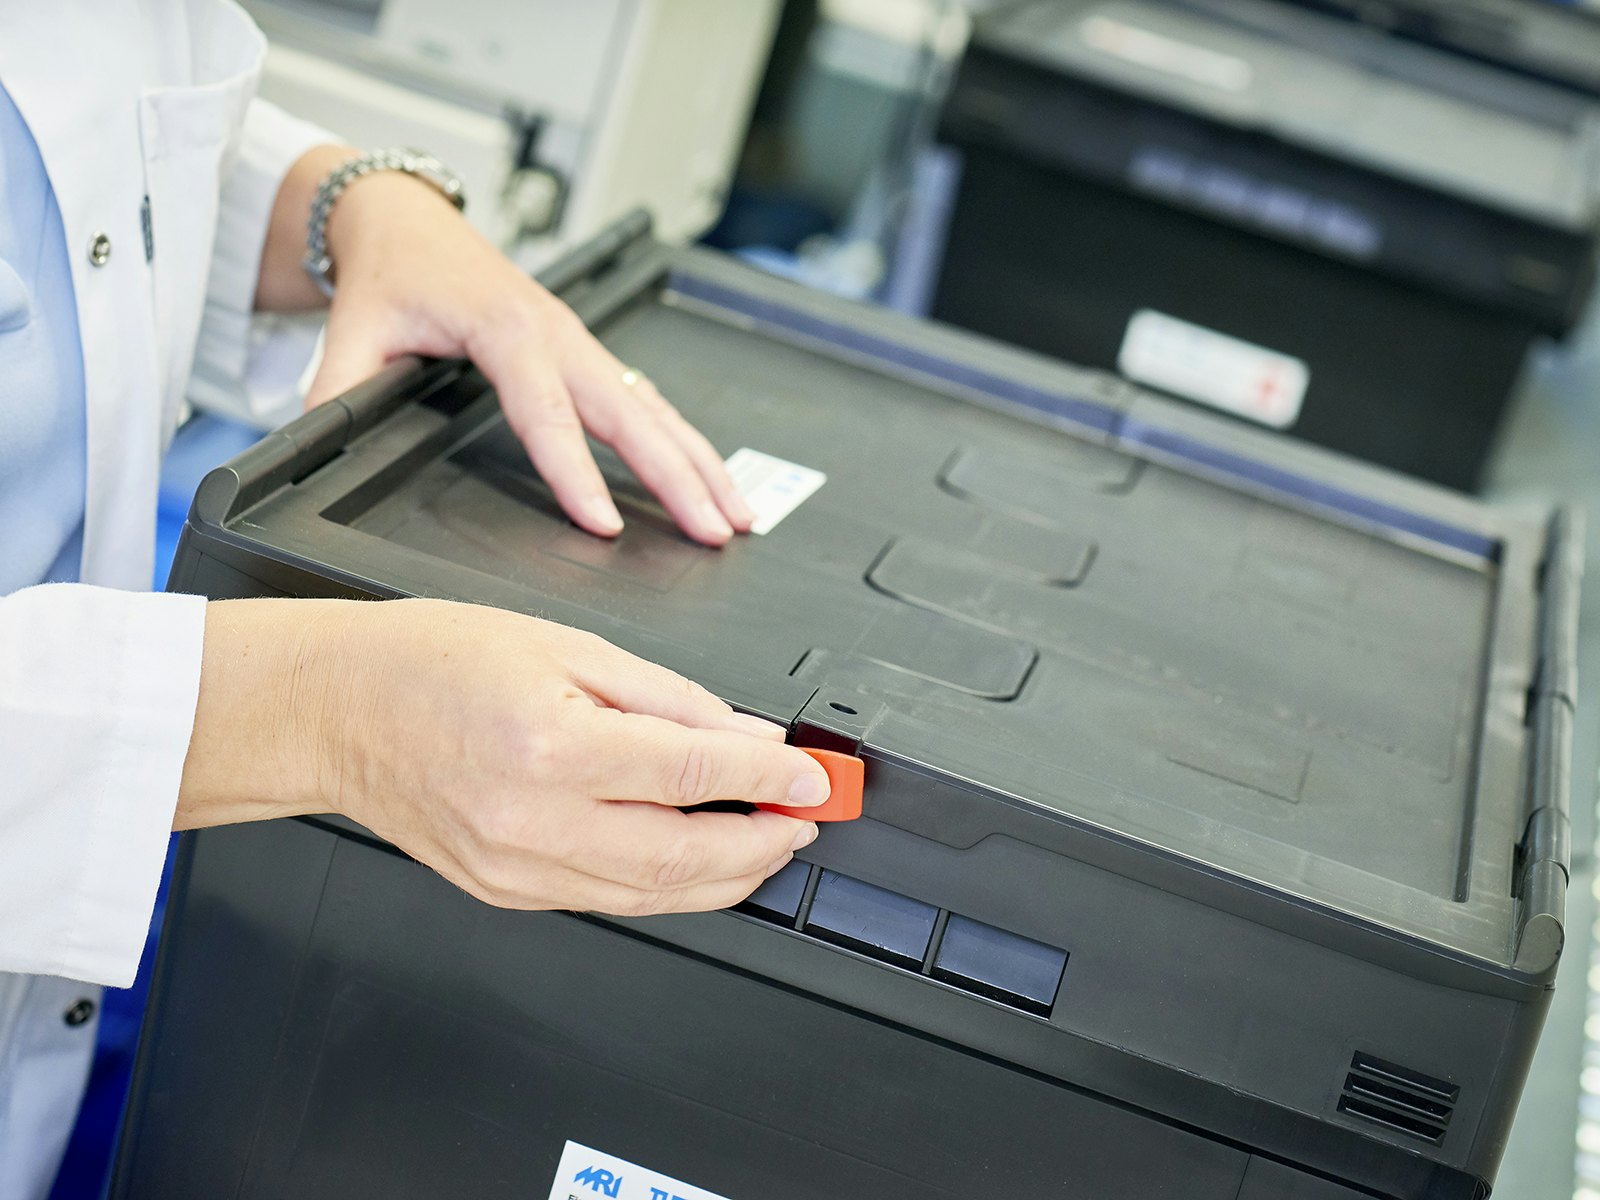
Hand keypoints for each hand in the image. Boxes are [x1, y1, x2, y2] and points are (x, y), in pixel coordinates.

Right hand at [177, 599, 827, 915]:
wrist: (338, 710)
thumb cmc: (434, 661)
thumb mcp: (567, 645)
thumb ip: (665, 697)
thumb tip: (741, 734)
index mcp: (552, 744)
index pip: (694, 769)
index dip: (769, 777)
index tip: (812, 778)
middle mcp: (534, 819)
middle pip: (686, 855)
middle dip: (763, 844)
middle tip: (804, 821)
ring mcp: (517, 868)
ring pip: (654, 894)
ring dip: (728, 877)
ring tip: (768, 844)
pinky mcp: (507, 891)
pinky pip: (610, 900)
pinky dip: (668, 885)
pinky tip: (698, 860)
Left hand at [261, 148, 754, 545]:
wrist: (410, 222)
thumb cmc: (393, 275)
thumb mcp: (353, 332)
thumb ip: (340, 391)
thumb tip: (324, 444)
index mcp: (506, 330)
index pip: (548, 413)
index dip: (577, 472)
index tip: (604, 523)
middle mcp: (559, 334)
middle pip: (631, 413)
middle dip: (677, 475)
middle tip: (713, 528)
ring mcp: (582, 342)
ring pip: (655, 407)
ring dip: (699, 462)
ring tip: (735, 514)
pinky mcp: (590, 353)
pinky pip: (649, 400)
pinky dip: (685, 442)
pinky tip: (710, 478)